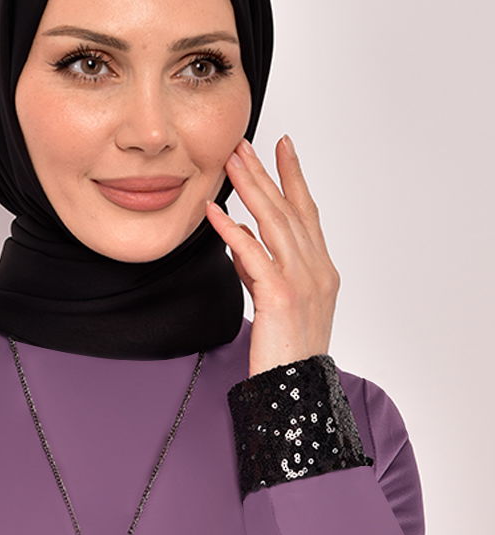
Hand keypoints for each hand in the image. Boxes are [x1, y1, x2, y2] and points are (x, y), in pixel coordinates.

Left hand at [205, 135, 339, 377]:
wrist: (296, 391)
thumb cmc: (286, 354)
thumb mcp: (277, 304)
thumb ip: (261, 271)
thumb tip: (239, 245)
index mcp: (321, 269)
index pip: (307, 212)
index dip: (294, 177)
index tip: (282, 146)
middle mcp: (317, 269)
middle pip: (289, 209)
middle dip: (266, 172)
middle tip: (244, 143)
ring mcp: (302, 281)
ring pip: (275, 223)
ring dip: (251, 188)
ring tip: (231, 162)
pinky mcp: (281, 296)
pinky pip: (253, 255)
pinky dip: (232, 231)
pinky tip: (214, 213)